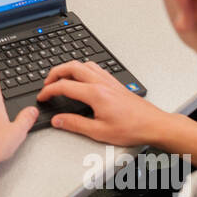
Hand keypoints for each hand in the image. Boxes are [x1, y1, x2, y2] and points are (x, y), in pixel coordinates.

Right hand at [38, 60, 160, 142]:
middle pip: (71, 67)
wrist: (153, 124)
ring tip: (60, 78)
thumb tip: (58, 120)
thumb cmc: (131, 129)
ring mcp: (109, 80)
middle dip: (54, 73)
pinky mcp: (114, 82)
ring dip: (68, 68)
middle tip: (46, 84)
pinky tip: (81, 78)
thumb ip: (75, 124)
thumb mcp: (99, 132)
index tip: (42, 97)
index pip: (64, 86)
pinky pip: (94, 67)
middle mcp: (101, 83)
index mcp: (95, 94)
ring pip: (83, 64)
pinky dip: (81, 69)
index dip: (49, 91)